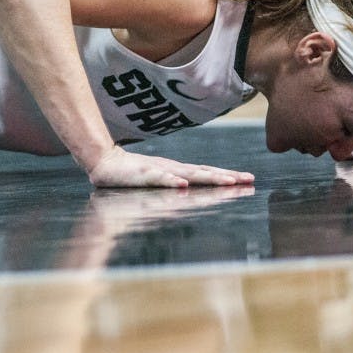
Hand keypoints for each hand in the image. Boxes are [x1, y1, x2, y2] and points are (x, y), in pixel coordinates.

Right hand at [87, 146, 253, 187]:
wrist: (103, 161)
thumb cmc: (129, 174)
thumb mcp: (155, 183)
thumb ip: (171, 186)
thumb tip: (190, 190)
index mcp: (177, 171)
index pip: (208, 173)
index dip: (228, 176)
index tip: (248, 179)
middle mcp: (173, 169)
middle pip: (205, 173)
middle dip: (228, 176)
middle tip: (249, 180)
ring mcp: (159, 170)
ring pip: (189, 174)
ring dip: (209, 177)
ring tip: (228, 182)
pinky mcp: (142, 174)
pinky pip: (158, 178)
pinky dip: (171, 180)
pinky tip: (183, 184)